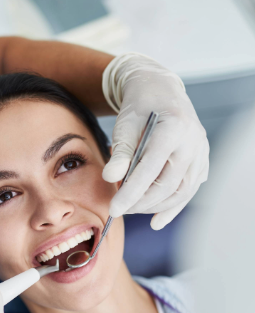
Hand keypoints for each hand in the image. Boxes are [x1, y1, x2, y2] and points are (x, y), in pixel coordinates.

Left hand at [102, 53, 208, 229]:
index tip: (114, 209)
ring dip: (155, 206)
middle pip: (168, 184)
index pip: (151, 169)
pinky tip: (157, 220)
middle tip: (120, 209)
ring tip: (132, 210)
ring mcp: (201, 152)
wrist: (160, 91)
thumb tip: (111, 178)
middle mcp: (193, 141)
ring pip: (181, 191)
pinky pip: (189, 189)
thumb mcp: (124, 124)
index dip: (131, 193)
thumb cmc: (139, 107)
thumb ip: (120, 152)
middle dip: (141, 202)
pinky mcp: (201, 160)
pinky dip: (173, 207)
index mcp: (173, 128)